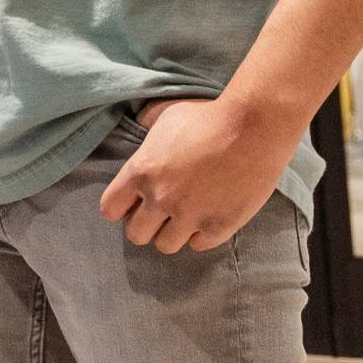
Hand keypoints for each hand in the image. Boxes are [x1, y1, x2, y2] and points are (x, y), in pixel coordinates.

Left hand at [99, 98, 294, 253]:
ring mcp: (190, 215)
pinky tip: (206, 218)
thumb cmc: (208, 117)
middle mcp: (160, 198)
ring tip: (182, 217)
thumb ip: (146, 134)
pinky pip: (199, 245)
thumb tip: (138, 131)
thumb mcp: (165, 117)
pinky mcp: (219, 226)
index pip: (109, 209)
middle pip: (136, 234)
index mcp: (141, 171)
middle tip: (158, 214)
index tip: (130, 204)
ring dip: (171, 233)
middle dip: (144, 225)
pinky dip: (200, 235)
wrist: (253, 128)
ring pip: (166, 245)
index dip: (119, 207)